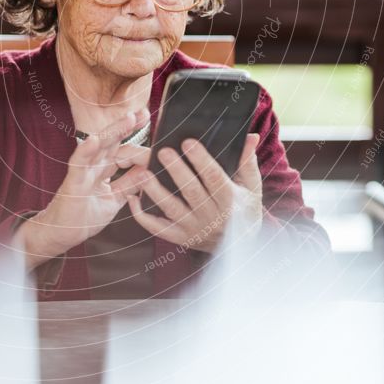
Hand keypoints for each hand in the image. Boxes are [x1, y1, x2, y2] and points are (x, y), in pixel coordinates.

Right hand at [13, 108, 150, 266]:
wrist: (61, 234)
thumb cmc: (84, 216)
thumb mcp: (115, 199)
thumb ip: (130, 184)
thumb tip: (149, 171)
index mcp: (104, 169)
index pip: (123, 150)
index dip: (138, 142)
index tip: (152, 132)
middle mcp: (94, 166)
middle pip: (113, 141)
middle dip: (129, 126)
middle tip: (144, 113)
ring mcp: (83, 171)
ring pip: (99, 146)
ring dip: (114, 132)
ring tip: (128, 118)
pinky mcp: (72, 182)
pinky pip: (78, 164)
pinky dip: (85, 151)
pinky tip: (94, 140)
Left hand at [127, 133, 261, 253]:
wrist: (241, 247)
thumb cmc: (245, 208)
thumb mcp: (252, 186)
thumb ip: (247, 161)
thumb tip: (251, 136)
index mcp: (230, 201)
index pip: (214, 178)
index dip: (201, 160)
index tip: (187, 142)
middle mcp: (212, 217)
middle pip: (192, 192)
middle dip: (176, 171)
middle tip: (162, 151)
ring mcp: (194, 229)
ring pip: (172, 209)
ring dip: (155, 191)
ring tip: (142, 173)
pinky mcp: (180, 238)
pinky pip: (158, 228)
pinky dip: (142, 216)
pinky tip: (132, 198)